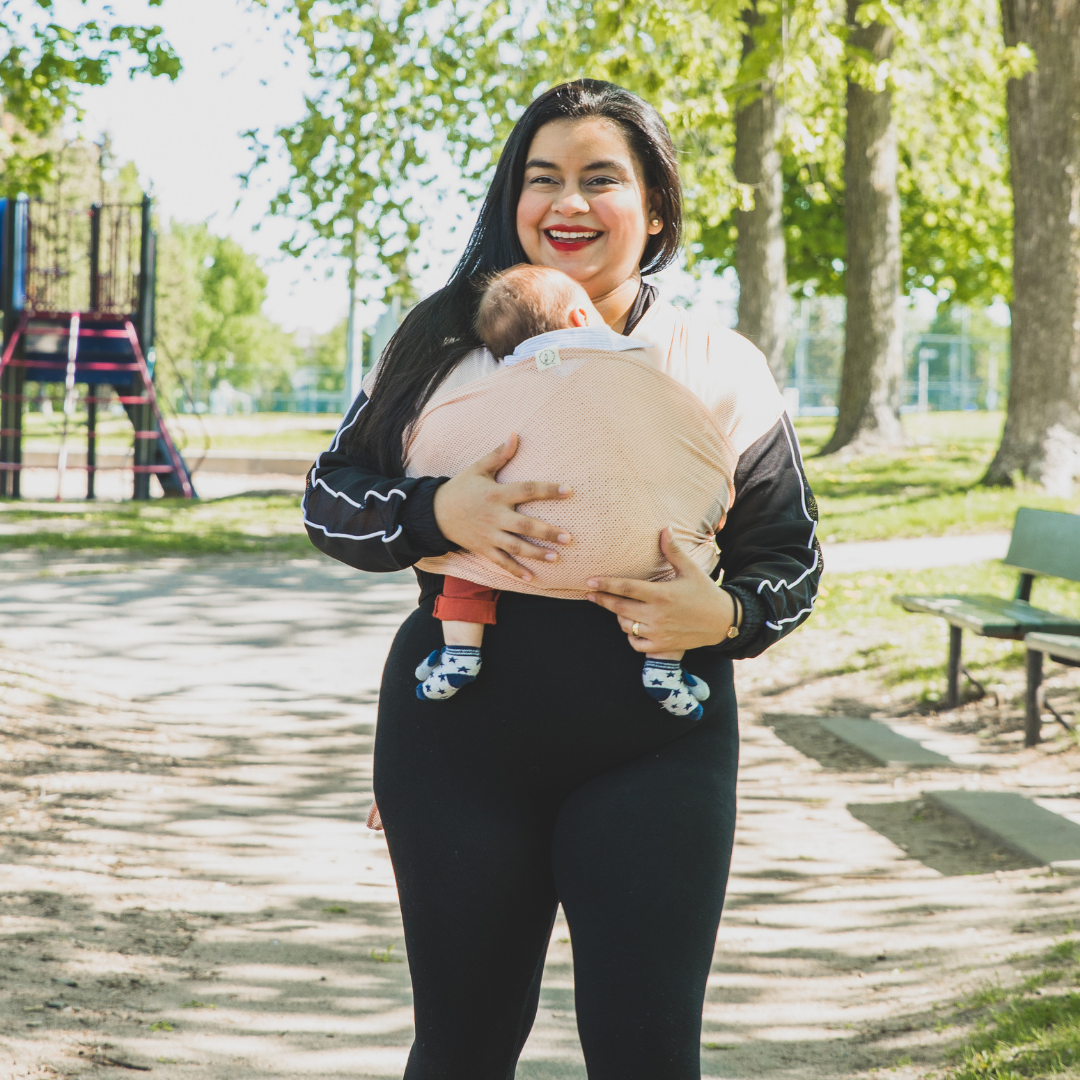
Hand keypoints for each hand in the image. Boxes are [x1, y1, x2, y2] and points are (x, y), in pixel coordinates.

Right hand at [432, 433, 573, 581]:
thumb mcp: (477, 469)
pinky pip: (501, 562)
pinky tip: (532, 578)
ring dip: (537, 554)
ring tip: (557, 558)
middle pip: (524, 525)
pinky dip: (515, 570)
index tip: (569, 491)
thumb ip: (499, 455)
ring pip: (516, 547)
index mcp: (496, 494)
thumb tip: (515, 435)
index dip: (548, 490)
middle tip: (569, 537)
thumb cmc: (460, 488)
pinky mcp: (483, 548)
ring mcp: (489, 535)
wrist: (434, 513)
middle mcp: (494, 516)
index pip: (526, 490)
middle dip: (547, 532)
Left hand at [586, 527, 735, 652]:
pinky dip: (630, 636)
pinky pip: (635, 643)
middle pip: (619, 608)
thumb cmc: (705, 592)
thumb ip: (673, 551)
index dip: (605, 584)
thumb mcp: (690, 570)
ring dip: (619, 617)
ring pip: (625, 625)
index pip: (626, 588)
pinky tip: (632, 627)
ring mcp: (658, 633)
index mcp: (661, 594)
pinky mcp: (661, 646)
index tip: (589, 581)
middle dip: (602, 600)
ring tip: (618, 608)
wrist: (724, 622)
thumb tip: (664, 528)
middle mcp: (657, 615)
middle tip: (590, 595)